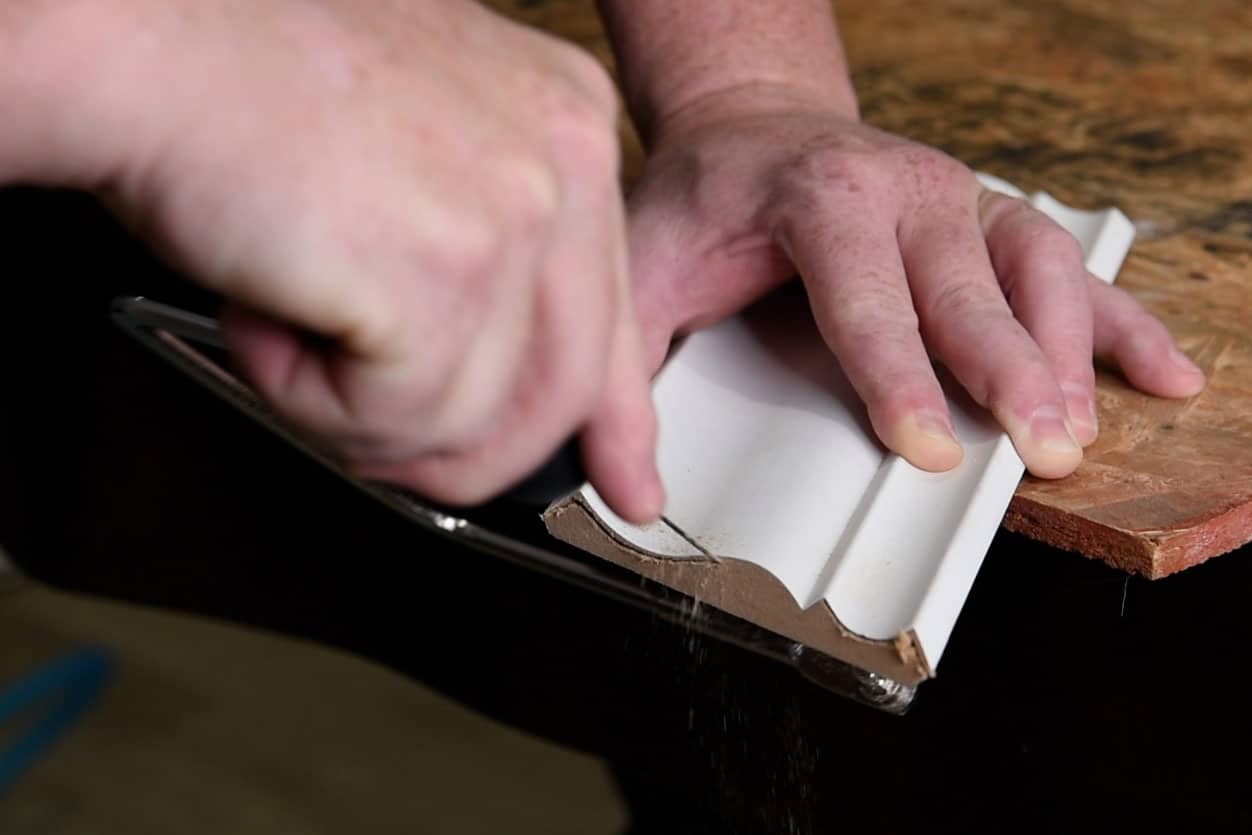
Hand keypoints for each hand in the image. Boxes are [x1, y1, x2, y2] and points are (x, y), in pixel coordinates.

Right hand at [21, 0, 662, 518]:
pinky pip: (398, 419)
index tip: (624, 483)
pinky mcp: (442, 273)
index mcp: (567, 125)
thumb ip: (489, 262)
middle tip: (379, 444)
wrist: (140, 39)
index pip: (615, 315)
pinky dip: (309, 401)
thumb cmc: (243, 87)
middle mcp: (563, 160)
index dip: (616, 420)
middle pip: (562, 389)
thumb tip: (503, 386)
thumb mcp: (415, 162)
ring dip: (358, 412)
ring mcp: (510, 214)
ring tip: (289, 322)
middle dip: (466, 453)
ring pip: (471, 420)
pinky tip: (269, 318)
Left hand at [627, 84, 1205, 477]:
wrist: (754, 127)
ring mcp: (958, 198)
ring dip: (1067, 352)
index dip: (897, 375)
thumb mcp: (645, 267)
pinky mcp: (988, 218)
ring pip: (1037, 268)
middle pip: (969, 287)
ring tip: (1076, 432)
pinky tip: (1160, 372)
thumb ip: (629, 366)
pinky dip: (1118, 320)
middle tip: (1038, 452)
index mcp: (820, 198)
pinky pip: (1068, 264)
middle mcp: (904, 188)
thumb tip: (631, 489)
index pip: (866, 295)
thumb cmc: (706, 201)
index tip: (923, 449)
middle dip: (1008, 374)